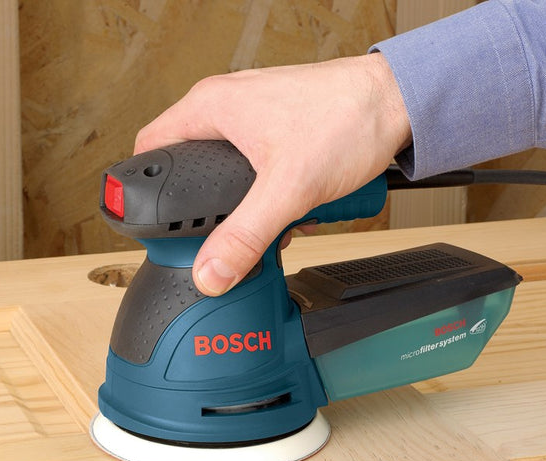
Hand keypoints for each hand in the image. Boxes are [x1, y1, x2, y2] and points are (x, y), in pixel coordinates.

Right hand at [133, 53, 410, 295]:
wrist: (398, 102)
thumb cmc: (348, 119)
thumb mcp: (288, 189)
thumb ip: (245, 235)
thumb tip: (210, 272)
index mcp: (210, 106)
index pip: (150, 148)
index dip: (148, 190)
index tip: (158, 226)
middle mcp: (225, 104)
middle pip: (187, 164)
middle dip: (204, 207)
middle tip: (219, 234)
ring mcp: (252, 114)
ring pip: (225, 169)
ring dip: (242, 204)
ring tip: (263, 224)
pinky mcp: (277, 126)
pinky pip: (254, 166)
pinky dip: (265, 193)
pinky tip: (287, 210)